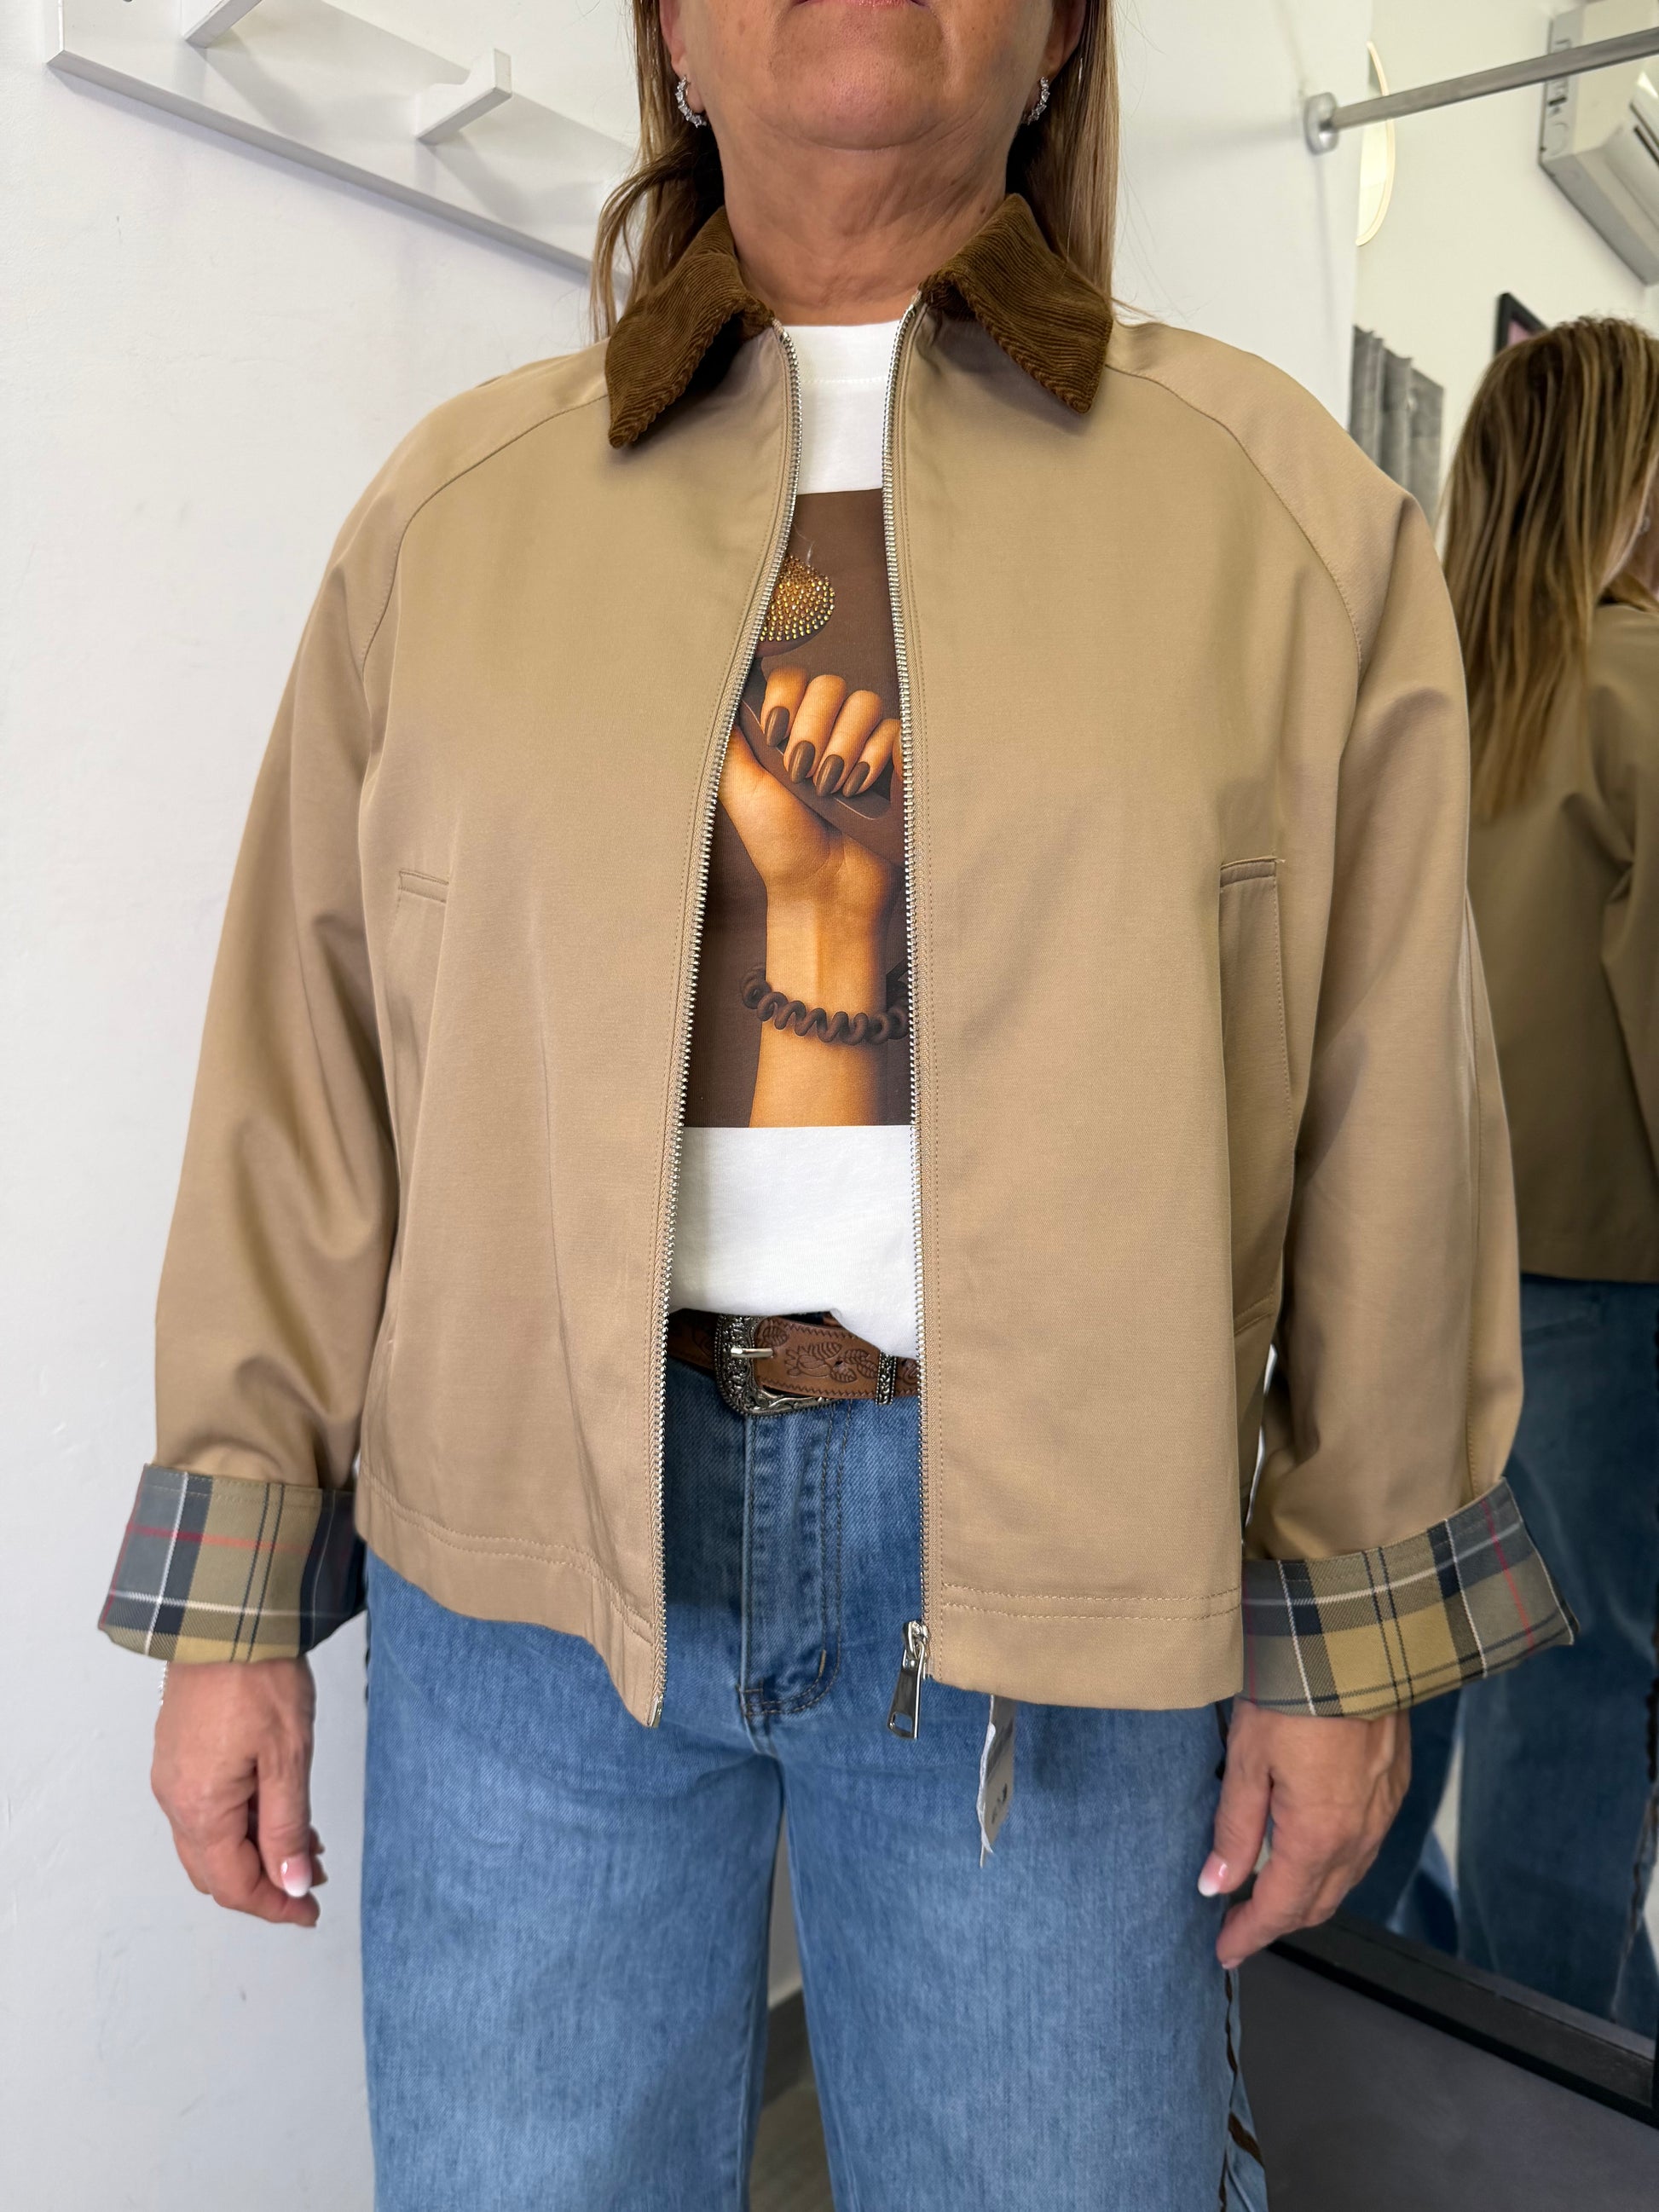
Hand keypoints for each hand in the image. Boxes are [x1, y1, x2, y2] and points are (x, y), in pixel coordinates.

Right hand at [152, 1658, 324, 1927]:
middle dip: (265, 1883)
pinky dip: (242, 1821)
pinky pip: (207, 1808)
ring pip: (211, 1840)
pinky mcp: (179, 1753)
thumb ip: (288, 1827)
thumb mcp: (288, 1758)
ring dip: (255, 1851)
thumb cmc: (259, 1677)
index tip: (311, 1911)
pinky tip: (278, 1809)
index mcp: (200, 1808)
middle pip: (215, 1870)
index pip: (234, 1884)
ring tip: (306, 1843)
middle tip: (311, 1880)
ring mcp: (173, 1775)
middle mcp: (175, 1798)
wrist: (227, 1616)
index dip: (275, 1906)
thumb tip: (291, 1884)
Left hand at [720, 664, 900, 931]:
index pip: (792, 678)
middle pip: (829, 685)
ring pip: (864, 702)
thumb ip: (731, 737)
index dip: (787, 697)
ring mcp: (863, 745)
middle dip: (813, 728)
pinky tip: (857, 790)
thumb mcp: (740, 787)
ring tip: (830, 788)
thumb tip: (728, 688)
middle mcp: (826, 731)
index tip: (775, 734)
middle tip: (802, 774)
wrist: (822, 889)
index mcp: (788, 731)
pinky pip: (893, 731)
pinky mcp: (895, 763)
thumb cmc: (778, 845)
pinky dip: (873, 757)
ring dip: (843, 744)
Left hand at [1200, 1701, 1409, 1969]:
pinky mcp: (1392, 1787)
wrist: (1353, 1649)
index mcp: (1318, 1837)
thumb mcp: (1247, 1761)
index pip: (1280, 1909)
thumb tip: (1214, 1885)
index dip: (1249, 1934)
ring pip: (1344, 1878)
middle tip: (1239, 1924)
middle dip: (1277, 1921)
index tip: (1223, 1949)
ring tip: (1267, 1890)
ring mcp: (1382, 1813)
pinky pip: (1363, 1846)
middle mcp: (1359, 1836)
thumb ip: (1233, 1829)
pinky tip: (1308, 1847)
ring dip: (1306, 1893)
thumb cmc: (1294, 1698)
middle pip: (1316, 1903)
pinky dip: (1333, 1862)